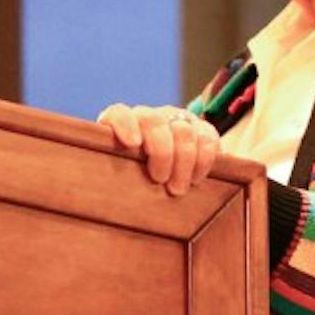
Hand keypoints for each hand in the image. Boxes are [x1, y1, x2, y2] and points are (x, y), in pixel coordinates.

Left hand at [97, 103, 219, 195]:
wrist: (164, 180)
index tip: (132, 143)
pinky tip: (195, 179)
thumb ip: (113, 181)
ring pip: (183, 131)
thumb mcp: (119, 183)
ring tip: (177, 189)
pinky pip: (207, 138)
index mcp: (121, 128)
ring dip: (183, 162)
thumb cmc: (134, 187)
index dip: (125, 124)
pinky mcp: (202, 130)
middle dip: (160, 152)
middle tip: (160, 179)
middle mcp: (149, 119)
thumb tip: (108, 200)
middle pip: (154, 121)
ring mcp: (176, 121)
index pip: (118, 114)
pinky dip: (203, 160)